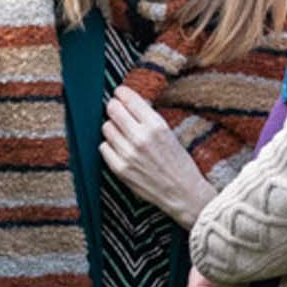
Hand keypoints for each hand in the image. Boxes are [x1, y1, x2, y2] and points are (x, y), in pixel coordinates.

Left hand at [101, 88, 219, 226]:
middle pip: (113, 110)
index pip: (129, 99)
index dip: (121, 93)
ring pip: (106, 128)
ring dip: (112, 127)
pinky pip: (103, 147)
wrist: (183, 193)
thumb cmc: (179, 163)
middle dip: (113, 107)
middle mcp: (140, 137)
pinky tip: (120, 148)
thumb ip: (148, 119)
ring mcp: (128, 154)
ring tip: (121, 132)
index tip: (119, 93)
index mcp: (156, 125)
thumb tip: (128, 103)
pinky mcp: (120, 169)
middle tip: (116, 109)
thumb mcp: (169, 133)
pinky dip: (109, 146)